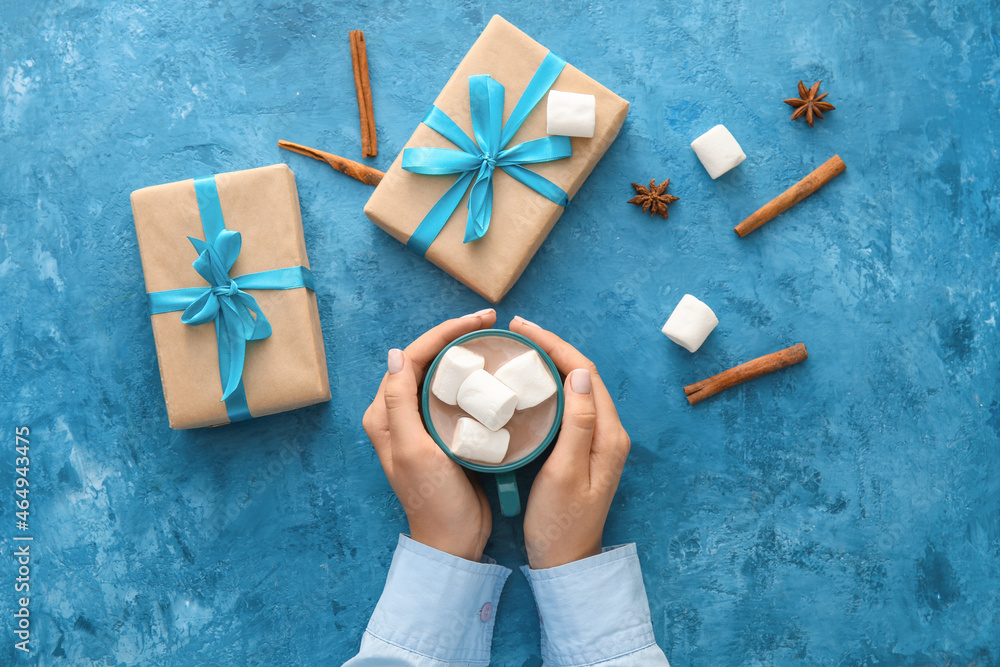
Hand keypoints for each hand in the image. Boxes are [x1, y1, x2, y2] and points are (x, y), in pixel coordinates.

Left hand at [362, 310, 496, 561]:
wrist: (454, 539)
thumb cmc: (432, 499)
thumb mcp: (413, 450)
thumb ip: (399, 404)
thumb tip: (394, 355)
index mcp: (385, 414)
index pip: (411, 358)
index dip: (444, 334)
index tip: (479, 322)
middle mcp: (399, 414)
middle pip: (427, 360)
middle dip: (457, 337)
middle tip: (491, 323)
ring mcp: (423, 423)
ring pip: (442, 375)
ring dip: (465, 354)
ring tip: (493, 339)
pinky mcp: (444, 432)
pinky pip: (456, 395)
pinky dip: (473, 379)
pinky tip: (493, 371)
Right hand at [510, 316, 631, 569]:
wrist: (566, 562)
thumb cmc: (561, 523)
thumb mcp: (565, 472)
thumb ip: (575, 423)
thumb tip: (578, 374)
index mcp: (608, 435)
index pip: (585, 373)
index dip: (556, 345)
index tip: (524, 330)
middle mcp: (608, 432)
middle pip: (583, 375)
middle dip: (552, 348)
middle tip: (516, 334)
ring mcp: (598, 441)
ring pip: (577, 388)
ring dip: (552, 364)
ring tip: (520, 351)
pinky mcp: (584, 450)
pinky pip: (571, 405)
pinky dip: (551, 387)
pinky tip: (530, 385)